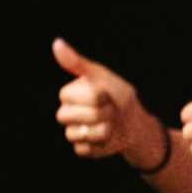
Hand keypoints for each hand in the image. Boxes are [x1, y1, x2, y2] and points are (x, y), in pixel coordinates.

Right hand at [52, 38, 160, 161]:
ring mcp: (72, 132)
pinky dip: (101, 145)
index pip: (72, 96)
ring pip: (78, 134)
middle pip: (70, 116)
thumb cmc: (118, 95)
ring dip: (102, 129)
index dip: (95, 96)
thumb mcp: (101, 76)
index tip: (106, 94)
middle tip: (110, 110)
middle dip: (98, 113)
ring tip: (110, 124)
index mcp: (68, 94)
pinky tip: (107, 138)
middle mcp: (66, 113)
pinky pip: (84, 150)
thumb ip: (78, 63)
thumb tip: (56, 43)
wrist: (135, 121)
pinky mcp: (81, 148)